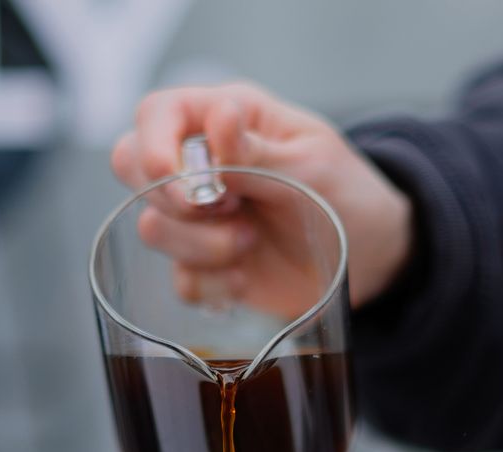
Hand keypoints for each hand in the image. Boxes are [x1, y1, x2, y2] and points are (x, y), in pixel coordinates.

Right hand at [112, 82, 413, 310]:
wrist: (370, 260)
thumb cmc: (347, 196)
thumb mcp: (312, 165)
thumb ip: (255, 152)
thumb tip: (218, 118)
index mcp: (228, 119)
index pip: (156, 114)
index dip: (155, 147)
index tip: (186, 186)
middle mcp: (202, 165)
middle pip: (132, 168)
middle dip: (176, 203)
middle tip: (230, 212)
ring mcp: (199, 219)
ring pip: (153, 230)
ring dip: (204, 246)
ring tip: (250, 242)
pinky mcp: (206, 266)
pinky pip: (181, 280)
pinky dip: (213, 286)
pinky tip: (246, 277)